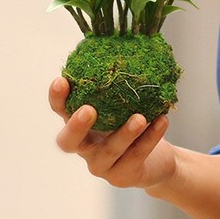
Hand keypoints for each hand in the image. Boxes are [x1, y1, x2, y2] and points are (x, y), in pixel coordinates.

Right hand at [49, 76, 177, 188]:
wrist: (156, 158)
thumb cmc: (133, 121)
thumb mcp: (122, 103)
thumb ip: (118, 84)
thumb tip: (125, 41)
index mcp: (80, 124)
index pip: (61, 111)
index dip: (57, 99)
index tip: (61, 81)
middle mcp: (85, 146)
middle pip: (68, 142)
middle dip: (76, 126)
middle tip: (89, 110)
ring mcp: (101, 165)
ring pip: (108, 151)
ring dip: (123, 133)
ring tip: (139, 117)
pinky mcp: (122, 176)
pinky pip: (136, 155)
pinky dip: (150, 138)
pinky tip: (162, 120)